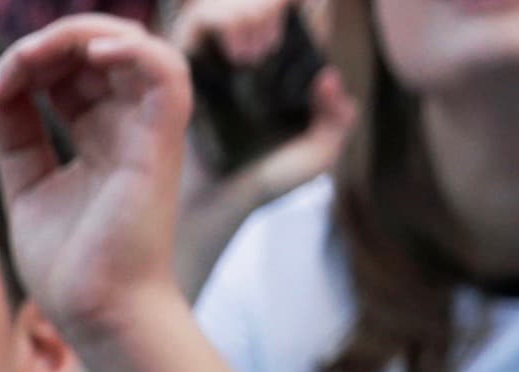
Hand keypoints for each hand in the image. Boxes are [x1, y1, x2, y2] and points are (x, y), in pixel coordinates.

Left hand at [0, 19, 199, 343]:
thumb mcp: (27, 184)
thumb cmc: (67, 264)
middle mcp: (127, 124)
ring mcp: (147, 130)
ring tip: (30, 57)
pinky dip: (131, 50)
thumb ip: (16, 133)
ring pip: (130, 47)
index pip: (68, 69)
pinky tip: (89, 55)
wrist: (94, 313)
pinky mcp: (162, 142)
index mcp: (99, 133)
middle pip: (94, 50)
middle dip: (42, 47)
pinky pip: (165, 73)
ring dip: (77, 38)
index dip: (24, 64)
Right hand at [168, 0, 354, 213]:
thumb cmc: (262, 182)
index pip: (293, 10)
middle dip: (271, 6)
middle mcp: (245, 51)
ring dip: (248, 14)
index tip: (312, 7)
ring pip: (227, 0)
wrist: (214, 203)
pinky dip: (222, 23)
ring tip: (252, 56)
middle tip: (271, 48)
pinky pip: (197, 18)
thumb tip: (326, 77)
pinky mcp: (182, 59)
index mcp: (280, 65)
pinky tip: (236, 57)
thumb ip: (337, 119)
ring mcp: (213, 53)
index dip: (298, 4)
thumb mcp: (316, 155)